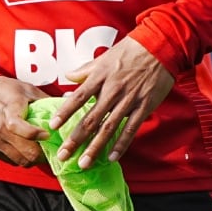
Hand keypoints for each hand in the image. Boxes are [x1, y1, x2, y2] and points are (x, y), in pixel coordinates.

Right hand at [0, 77, 48, 166]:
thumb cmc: (1, 89)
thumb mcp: (24, 88)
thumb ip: (44, 99)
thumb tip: (67, 103)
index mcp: (9, 112)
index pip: (24, 131)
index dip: (39, 136)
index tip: (48, 134)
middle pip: (27, 153)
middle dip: (43, 154)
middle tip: (51, 148)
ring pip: (20, 161)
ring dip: (33, 158)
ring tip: (40, 151)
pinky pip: (9, 161)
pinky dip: (20, 158)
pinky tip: (26, 150)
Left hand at [49, 36, 173, 167]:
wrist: (159, 46)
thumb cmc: (129, 51)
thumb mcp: (104, 57)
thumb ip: (85, 69)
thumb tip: (67, 75)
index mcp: (100, 77)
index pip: (78, 98)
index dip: (65, 113)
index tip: (52, 126)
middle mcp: (112, 90)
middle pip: (90, 118)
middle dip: (75, 139)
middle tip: (63, 155)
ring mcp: (129, 100)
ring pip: (108, 128)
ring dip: (95, 147)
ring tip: (83, 163)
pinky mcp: (144, 106)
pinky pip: (130, 129)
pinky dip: (121, 145)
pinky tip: (111, 158)